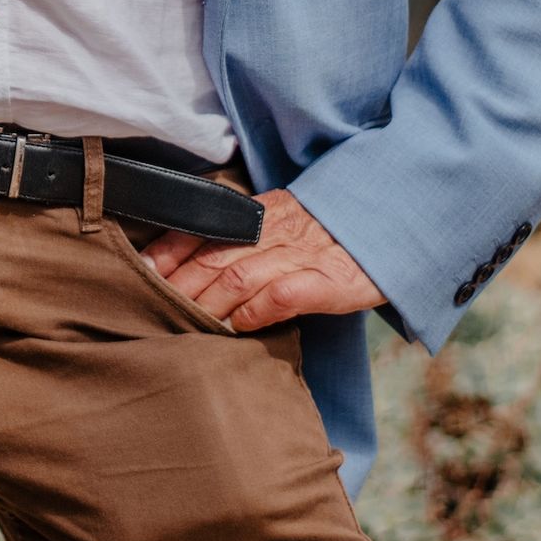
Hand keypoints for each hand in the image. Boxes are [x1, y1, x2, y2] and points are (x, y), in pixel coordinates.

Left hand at [141, 187, 384, 330]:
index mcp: (263, 212)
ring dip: (207, 303)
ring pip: (239, 276)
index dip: (169, 251)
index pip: (204, 228)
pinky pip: (282, 294)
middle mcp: (276, 229)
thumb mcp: (288, 221)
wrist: (399, 225)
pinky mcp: (329, 281)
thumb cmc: (336, 233)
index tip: (142, 272)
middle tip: (150, 310)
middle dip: (178, 286)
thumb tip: (196, 264)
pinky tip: (238, 327)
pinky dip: (255, 311)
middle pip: (213, 257)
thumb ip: (249, 237)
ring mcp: (303, 254)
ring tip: (185, 325)